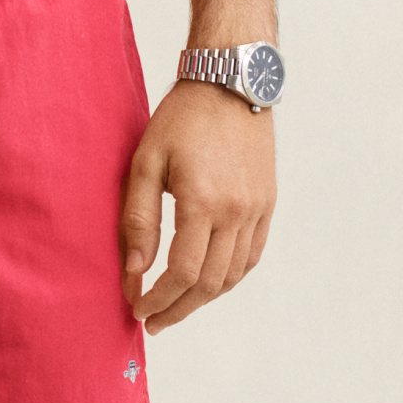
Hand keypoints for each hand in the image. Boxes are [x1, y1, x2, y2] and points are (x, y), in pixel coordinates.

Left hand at [120, 79, 276, 333]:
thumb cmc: (181, 118)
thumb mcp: (146, 163)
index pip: (182, 273)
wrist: (231, 81)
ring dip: (203, 299)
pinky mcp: (267, 203)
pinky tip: (206, 283)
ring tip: (175, 306)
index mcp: (204, 202)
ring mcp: (257, 209)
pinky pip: (251, 256)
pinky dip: (228, 278)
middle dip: (178, 309)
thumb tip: (135, 271)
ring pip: (233, 275)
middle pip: (209, 284)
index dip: (158, 299)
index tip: (137, 309)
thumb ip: (139, 220)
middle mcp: (237, 211)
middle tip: (153, 321)